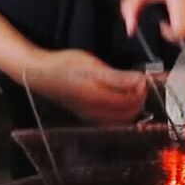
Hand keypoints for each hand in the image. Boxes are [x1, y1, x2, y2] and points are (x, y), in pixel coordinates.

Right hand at [22, 49, 145, 124]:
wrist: (40, 74)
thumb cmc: (64, 65)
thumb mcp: (91, 65)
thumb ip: (117, 76)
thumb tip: (139, 81)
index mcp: (99, 99)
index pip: (130, 102)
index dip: (141, 90)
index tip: (144, 77)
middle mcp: (96, 112)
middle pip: (128, 114)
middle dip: (139, 100)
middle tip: (141, 83)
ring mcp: (90, 115)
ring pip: (120, 118)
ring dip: (131, 106)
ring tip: (132, 89)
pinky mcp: (85, 114)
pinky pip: (110, 119)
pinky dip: (120, 111)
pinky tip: (118, 97)